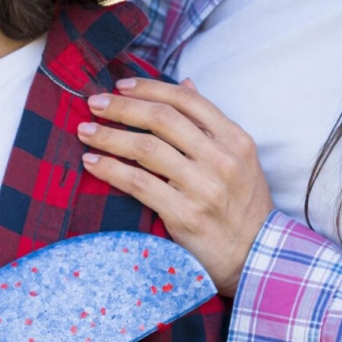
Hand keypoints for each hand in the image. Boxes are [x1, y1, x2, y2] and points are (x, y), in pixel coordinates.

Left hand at [75, 77, 275, 296]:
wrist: (255, 257)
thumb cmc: (243, 206)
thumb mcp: (240, 159)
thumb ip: (210, 124)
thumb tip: (186, 84)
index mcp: (236, 139)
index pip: (188, 100)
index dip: (150, 88)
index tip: (121, 86)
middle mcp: (221, 159)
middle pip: (162, 119)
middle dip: (122, 107)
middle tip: (94, 103)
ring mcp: (204, 187)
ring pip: (146, 149)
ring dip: (109, 136)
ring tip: (85, 131)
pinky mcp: (185, 215)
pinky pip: (139, 184)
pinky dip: (111, 170)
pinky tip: (93, 163)